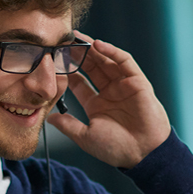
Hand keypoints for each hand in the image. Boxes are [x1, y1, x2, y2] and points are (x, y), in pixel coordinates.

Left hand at [47, 32, 170, 167]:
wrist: (144, 154)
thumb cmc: (117, 149)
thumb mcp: (86, 137)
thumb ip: (68, 125)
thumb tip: (49, 118)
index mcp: (97, 105)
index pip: (79, 82)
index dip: (67, 71)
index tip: (53, 62)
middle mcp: (110, 93)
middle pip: (91, 67)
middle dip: (78, 55)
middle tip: (63, 43)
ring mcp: (124, 86)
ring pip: (106, 60)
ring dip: (93, 49)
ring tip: (77, 38)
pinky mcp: (137, 81)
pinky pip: (125, 61)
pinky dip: (112, 51)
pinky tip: (98, 44)